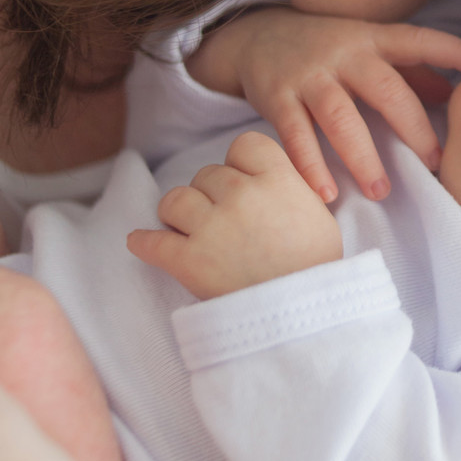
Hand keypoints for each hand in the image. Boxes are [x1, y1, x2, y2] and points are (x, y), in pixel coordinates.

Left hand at [127, 130, 342, 298]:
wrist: (303, 315)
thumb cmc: (315, 267)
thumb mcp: (318, 214)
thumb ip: (290, 186)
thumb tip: (269, 175)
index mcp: (278, 179)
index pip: (244, 145)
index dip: (241, 163)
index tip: (244, 182)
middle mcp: (242, 196)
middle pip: (208, 174)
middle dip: (212, 194)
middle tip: (224, 218)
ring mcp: (212, 228)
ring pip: (175, 199)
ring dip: (179, 212)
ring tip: (188, 228)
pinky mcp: (188, 261)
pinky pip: (152, 242)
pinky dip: (144, 242)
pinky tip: (141, 242)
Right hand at [191, 8, 460, 201]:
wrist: (257, 35)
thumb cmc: (330, 48)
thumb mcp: (370, 48)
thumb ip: (411, 70)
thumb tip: (453, 93)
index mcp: (373, 40)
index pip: (417, 40)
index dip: (450, 49)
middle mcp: (344, 54)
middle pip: (384, 88)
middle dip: (412, 126)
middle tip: (434, 162)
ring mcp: (309, 76)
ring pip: (339, 116)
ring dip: (361, 156)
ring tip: (380, 191)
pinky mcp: (277, 98)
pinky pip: (295, 135)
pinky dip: (310, 166)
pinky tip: (326, 194)